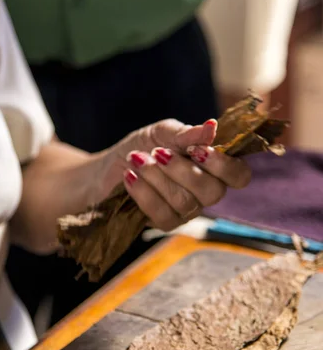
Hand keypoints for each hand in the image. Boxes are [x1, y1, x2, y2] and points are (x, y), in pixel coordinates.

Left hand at [101, 118, 250, 231]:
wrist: (110, 166)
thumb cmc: (143, 147)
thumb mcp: (162, 133)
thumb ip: (187, 133)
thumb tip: (211, 126)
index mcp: (214, 167)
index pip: (239, 176)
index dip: (224, 166)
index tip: (196, 150)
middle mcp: (206, 192)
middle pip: (213, 192)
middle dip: (182, 170)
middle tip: (158, 152)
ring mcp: (187, 211)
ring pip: (185, 203)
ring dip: (157, 177)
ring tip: (136, 159)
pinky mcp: (165, 223)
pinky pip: (162, 215)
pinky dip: (143, 192)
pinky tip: (129, 176)